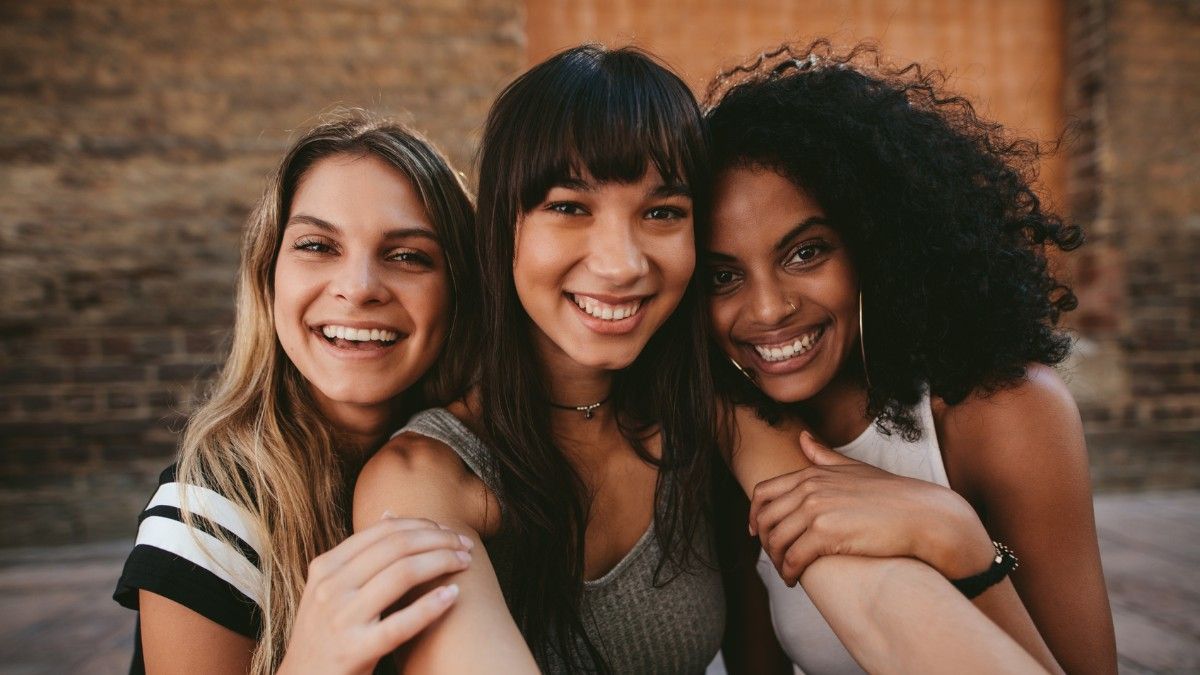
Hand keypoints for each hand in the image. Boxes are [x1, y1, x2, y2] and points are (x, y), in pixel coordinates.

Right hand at [277, 515, 472, 674]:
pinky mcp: (354, 650)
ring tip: (465, 562)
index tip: (447, 529)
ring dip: (442, 562)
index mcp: (326, 566)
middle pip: (397, 546)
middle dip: (439, 540)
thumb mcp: (330, 588)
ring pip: (403, 574)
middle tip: (466, 544)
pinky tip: (452, 595)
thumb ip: (359, 555)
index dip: (422, 525)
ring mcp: (341, 618)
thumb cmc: (324, 632)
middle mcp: (330, 587)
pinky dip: (431, 606)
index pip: (383, 531)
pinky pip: (400, 623)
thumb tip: (390, 513)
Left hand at [749, 431, 993, 585]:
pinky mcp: (826, 534)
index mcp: (812, 474)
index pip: (764, 492)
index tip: (756, 532)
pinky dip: (789, 572)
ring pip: (776, 541)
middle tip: (774, 558)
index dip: (754, 514)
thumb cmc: (892, 494)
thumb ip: (824, 455)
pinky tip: (795, 580)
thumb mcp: (854, 468)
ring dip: (776, 561)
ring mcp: (816, 510)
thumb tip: (802, 438)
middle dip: (764, 542)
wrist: (922, 514)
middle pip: (765, 518)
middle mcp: (809, 488)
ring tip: (786, 572)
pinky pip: (793, 558)